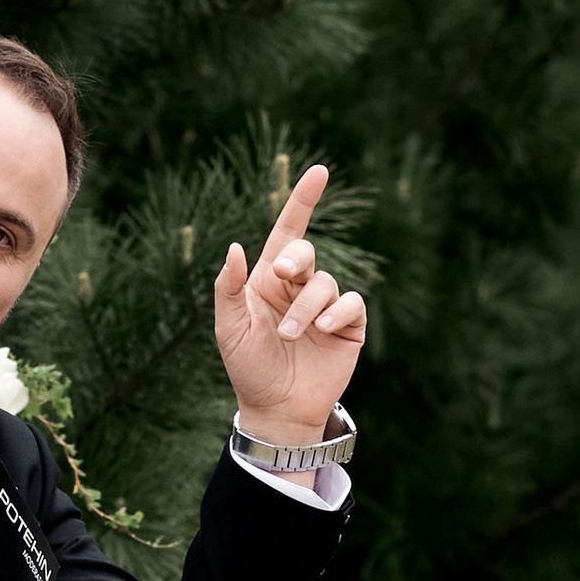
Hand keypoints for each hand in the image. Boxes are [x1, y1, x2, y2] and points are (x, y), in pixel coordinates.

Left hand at [215, 163, 366, 446]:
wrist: (275, 408)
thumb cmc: (248, 367)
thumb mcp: (228, 328)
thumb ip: (228, 288)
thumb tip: (235, 247)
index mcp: (269, 280)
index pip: (288, 232)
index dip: (303, 200)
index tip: (319, 172)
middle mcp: (298, 287)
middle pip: (304, 252)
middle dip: (295, 258)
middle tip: (282, 275)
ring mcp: (325, 306)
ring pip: (324, 283)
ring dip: (306, 307)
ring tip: (290, 334)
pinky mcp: (348, 326)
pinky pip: (350, 304)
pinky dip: (337, 313)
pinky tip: (322, 331)